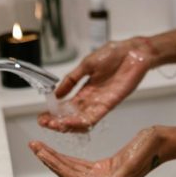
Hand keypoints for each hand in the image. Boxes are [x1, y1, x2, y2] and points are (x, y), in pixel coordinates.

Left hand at [29, 127, 164, 176]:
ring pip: (73, 168)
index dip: (54, 165)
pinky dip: (68, 157)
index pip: (72, 176)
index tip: (40, 152)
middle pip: (69, 173)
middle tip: (34, 145)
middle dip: (50, 159)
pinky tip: (59, 152)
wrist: (162, 142)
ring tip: (41, 147)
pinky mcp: (107, 166)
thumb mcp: (131, 165)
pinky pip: (82, 164)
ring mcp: (104, 175)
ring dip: (56, 158)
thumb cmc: (151, 150)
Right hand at [37, 38, 155, 131]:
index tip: (42, 116)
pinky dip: (80, 121)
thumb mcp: (86, 64)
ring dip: (67, 124)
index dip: (54, 112)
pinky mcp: (110, 104)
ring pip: (81, 119)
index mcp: (86, 89)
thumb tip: (56, 93)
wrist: (133, 52)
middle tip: (44, 123)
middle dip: (57, 120)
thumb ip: (71, 80)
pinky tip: (69, 122)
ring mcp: (101, 102)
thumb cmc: (113, 54)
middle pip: (72, 115)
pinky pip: (94, 117)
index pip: (67, 105)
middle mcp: (92, 99)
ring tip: (53, 125)